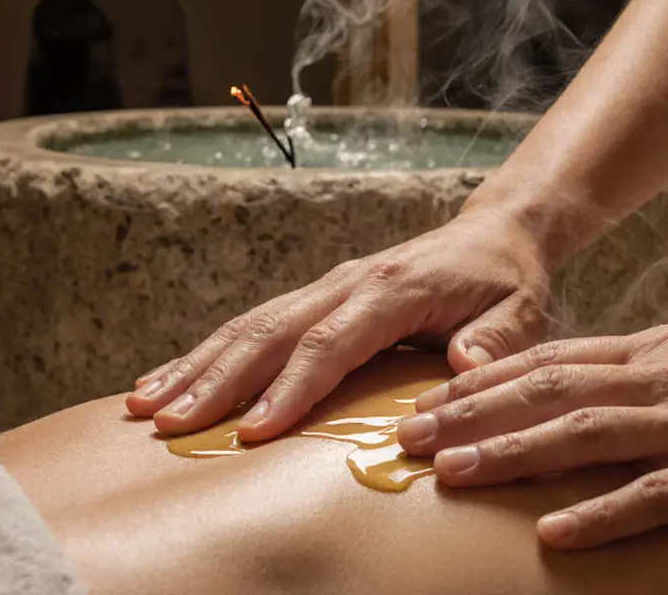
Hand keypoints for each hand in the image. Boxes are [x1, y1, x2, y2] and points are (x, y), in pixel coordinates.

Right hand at [124, 210, 552, 440]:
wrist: (496, 234)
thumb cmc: (508, 281)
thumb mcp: (521, 311)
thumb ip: (494, 341)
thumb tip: (462, 369)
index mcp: (394, 289)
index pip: (332, 342)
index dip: (291, 388)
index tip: (254, 432)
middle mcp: (349, 283)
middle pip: (272, 333)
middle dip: (218, 381)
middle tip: (170, 426)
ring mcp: (328, 286)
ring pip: (250, 326)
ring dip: (197, 367)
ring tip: (146, 408)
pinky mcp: (317, 297)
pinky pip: (255, 325)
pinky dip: (207, 353)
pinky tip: (166, 380)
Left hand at [397, 323, 667, 549]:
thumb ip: (654, 369)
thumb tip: (592, 385)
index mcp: (662, 351)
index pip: (554, 361)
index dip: (484, 383)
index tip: (429, 402)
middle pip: (553, 392)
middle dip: (473, 416)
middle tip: (409, 438)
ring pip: (590, 435)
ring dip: (515, 455)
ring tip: (455, 475)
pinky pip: (660, 496)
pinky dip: (605, 514)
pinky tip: (557, 533)